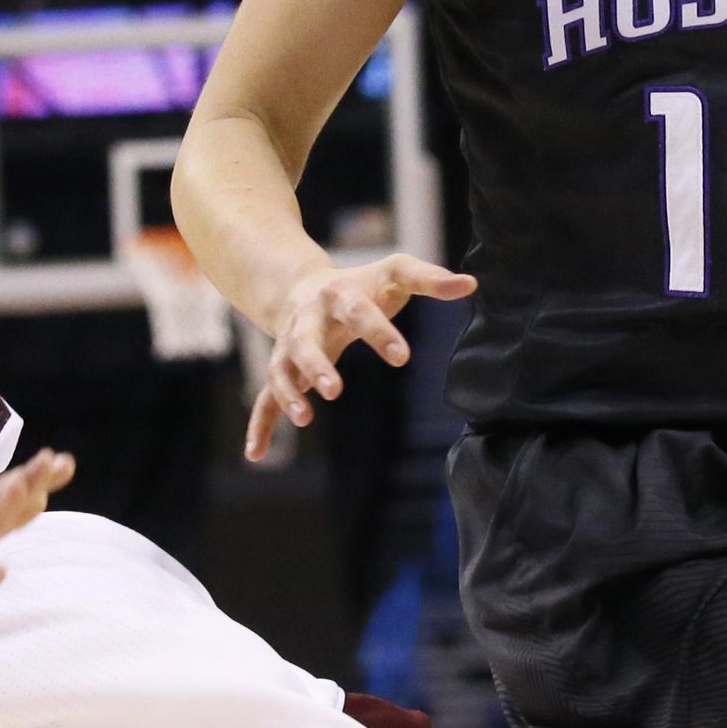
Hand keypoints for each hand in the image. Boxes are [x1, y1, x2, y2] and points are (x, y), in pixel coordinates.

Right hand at [245, 254, 476, 462]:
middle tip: (335, 390)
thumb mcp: (393, 273)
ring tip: (305, 419)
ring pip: (280, 370)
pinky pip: (265, 399)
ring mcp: (288, 346)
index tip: (403, 358)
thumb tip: (470, 284)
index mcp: (339, 294)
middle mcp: (307, 320)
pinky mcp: (281, 369)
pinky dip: (260, 425)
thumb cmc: (361, 285)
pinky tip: (255, 454)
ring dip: (288, 394)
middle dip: (316, 365)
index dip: (380, 333)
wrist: (303, 286)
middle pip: (305, 341)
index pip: (359, 312)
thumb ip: (429, 279)